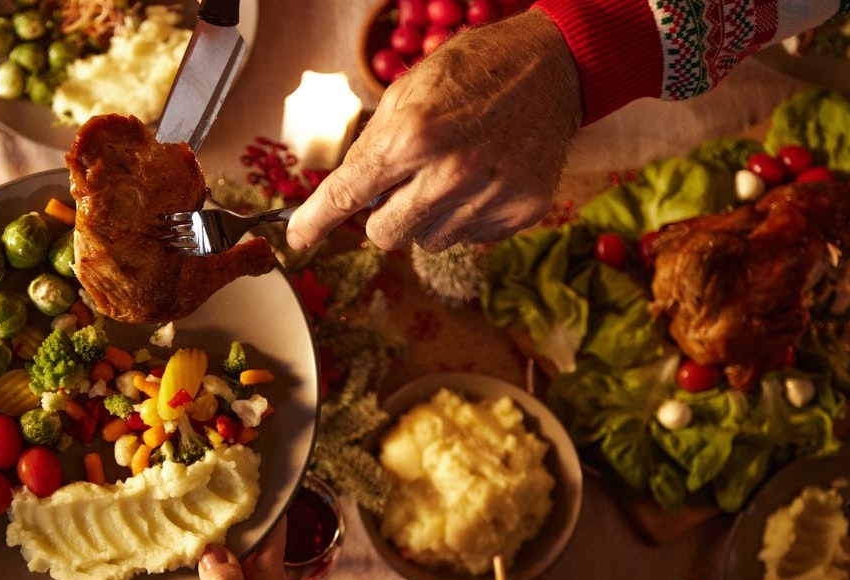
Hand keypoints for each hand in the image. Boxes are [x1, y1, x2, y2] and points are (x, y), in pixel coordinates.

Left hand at [285, 8, 581, 252]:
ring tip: (452, 173)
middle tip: (402, 185)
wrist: (552, 66)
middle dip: (383, 216)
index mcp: (411, 137)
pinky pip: (468, 238)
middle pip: (384, 236)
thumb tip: (342, 196)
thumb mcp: (407, 93)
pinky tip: (482, 179)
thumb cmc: (473, 73)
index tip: (297, 239)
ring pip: (427, 242)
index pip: (347, 196)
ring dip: (427, 217)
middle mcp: (449, 175)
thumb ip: (371, 147)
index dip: (315, 222)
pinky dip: (465, 216)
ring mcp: (488, 198)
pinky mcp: (519, 212)